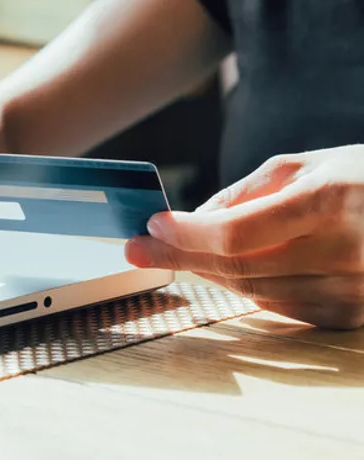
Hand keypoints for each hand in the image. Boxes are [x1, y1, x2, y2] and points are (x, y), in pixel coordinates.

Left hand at [125, 146, 363, 329]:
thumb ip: (246, 192)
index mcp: (329, 201)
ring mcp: (351, 290)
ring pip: (252, 290)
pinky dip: (245, 287)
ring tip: (176, 253)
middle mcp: (343, 251)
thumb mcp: (306, 165)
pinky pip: (278, 306)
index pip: (238, 233)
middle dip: (179, 256)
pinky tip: (223, 269)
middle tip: (138, 249)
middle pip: (238, 267)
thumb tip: (195, 220)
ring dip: (207, 272)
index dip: (188, 234)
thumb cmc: (362, 180)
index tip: (153, 225)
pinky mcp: (350, 314)